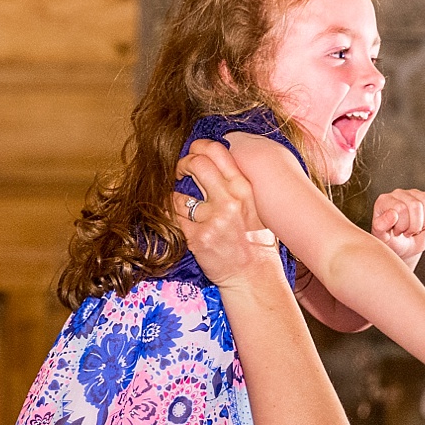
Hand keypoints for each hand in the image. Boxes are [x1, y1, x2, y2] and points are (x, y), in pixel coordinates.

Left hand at [173, 140, 283, 291]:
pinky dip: (169, 218)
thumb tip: (211, 162)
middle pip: (195, 164)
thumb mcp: (253, 206)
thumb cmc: (254, 242)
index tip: (192, 154)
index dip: (198, 148)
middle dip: (181, 165)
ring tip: (179, 206)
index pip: (217, 151)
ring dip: (173, 199)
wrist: (253, 276)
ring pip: (177, 195)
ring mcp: (213, 219)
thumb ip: (234, 185)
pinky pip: (173, 219)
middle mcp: (229, 200)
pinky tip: (176, 222)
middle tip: (179, 174)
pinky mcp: (198, 238)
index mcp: (244, 188)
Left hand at [370, 189, 424, 264]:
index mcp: (383, 201)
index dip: (403, 225)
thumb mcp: (382, 239)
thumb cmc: (390, 242)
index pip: (401, 208)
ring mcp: (413, 194)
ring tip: (415, 228)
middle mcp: (397, 194)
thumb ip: (380, 226)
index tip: (397, 232)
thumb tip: (392, 214)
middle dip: (415, 225)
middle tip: (407, 232)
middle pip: (416, 205)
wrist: (403, 247)